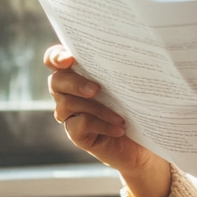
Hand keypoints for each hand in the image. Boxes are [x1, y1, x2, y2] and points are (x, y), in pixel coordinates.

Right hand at [44, 45, 170, 196]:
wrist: (143, 141)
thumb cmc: (136, 104)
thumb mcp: (129, 83)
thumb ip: (119, 68)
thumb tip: (127, 54)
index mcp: (78, 71)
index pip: (53, 59)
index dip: (56, 57)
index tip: (69, 59)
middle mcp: (67, 91)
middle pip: (56, 81)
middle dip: (75, 83)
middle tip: (96, 89)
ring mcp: (69, 113)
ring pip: (67, 104)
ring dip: (97, 108)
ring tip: (120, 116)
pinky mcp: (75, 133)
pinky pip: (79, 125)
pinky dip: (101, 125)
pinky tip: (119, 129)